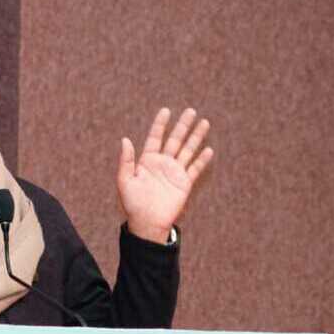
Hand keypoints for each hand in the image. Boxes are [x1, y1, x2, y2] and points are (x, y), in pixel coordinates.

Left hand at [117, 107, 213, 242]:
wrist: (147, 223)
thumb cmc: (132, 204)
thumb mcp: (125, 181)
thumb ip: (126, 161)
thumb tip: (125, 139)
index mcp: (147, 161)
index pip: (155, 138)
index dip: (160, 124)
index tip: (166, 110)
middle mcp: (162, 164)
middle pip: (174, 140)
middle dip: (182, 126)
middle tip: (191, 111)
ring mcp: (174, 172)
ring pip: (187, 150)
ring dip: (195, 137)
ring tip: (204, 123)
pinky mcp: (184, 183)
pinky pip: (194, 169)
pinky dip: (201, 160)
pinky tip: (208, 149)